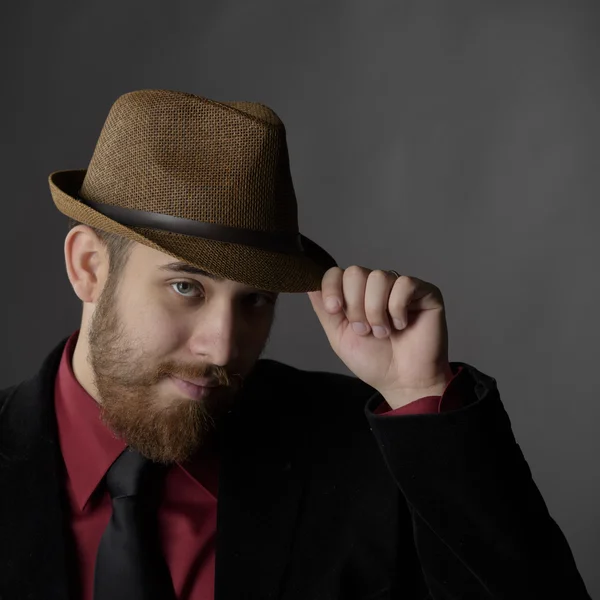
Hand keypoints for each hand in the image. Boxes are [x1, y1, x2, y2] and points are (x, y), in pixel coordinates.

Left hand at [307, 266, 452, 407]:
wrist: (404, 382)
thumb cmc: (375, 361)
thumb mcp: (339, 335)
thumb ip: (325, 309)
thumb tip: (307, 283)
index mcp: (356, 295)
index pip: (337, 273)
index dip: (332, 288)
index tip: (335, 310)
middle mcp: (377, 287)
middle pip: (356, 272)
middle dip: (355, 305)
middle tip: (365, 330)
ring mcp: (400, 287)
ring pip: (379, 277)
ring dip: (376, 310)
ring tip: (383, 332)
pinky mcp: (424, 292)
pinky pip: (404, 284)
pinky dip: (398, 308)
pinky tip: (402, 325)